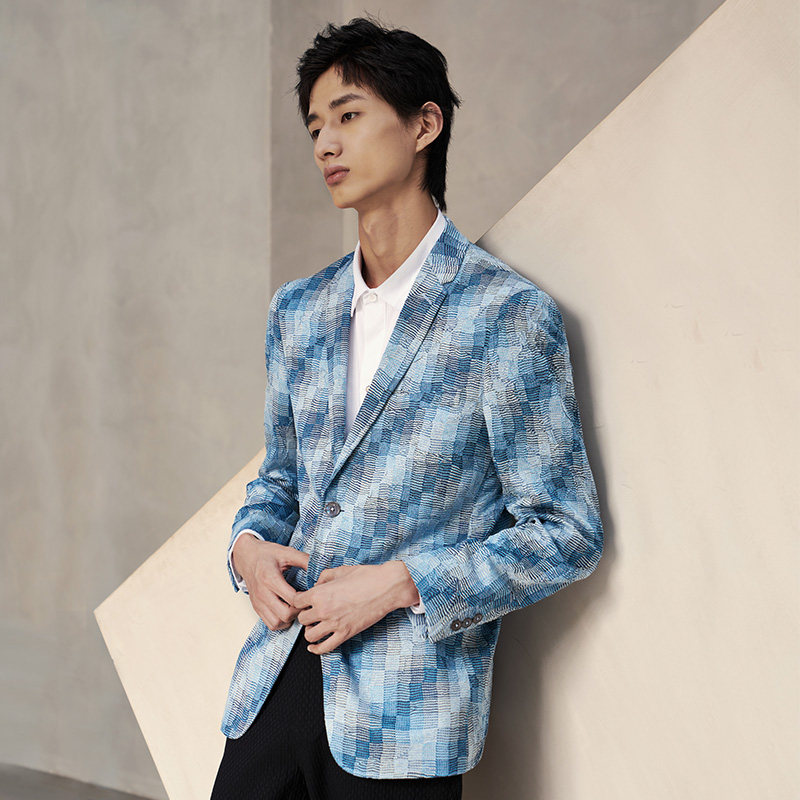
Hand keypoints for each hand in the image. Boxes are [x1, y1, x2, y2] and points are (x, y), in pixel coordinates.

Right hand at [233, 535, 309, 630]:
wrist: (246, 556)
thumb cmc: (266, 554)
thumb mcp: (287, 552)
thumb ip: (304, 560)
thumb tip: (320, 570)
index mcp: (270, 578)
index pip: (292, 598)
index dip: (305, 598)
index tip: (310, 592)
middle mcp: (262, 593)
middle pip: (285, 615)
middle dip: (298, 611)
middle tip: (304, 601)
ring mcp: (258, 602)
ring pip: (277, 623)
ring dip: (290, 618)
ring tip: (295, 606)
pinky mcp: (256, 608)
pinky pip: (270, 624)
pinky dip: (281, 621)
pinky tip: (286, 610)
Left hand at [291, 561, 414, 653]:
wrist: (386, 587)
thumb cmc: (366, 576)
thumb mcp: (341, 570)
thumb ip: (324, 577)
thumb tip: (317, 584)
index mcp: (320, 593)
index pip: (296, 601)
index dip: (299, 601)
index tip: (303, 601)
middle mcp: (323, 609)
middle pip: (302, 619)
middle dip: (306, 615)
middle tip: (312, 612)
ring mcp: (334, 624)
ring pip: (309, 634)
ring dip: (310, 631)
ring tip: (316, 626)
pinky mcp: (345, 634)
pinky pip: (324, 647)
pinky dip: (316, 649)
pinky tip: (313, 646)